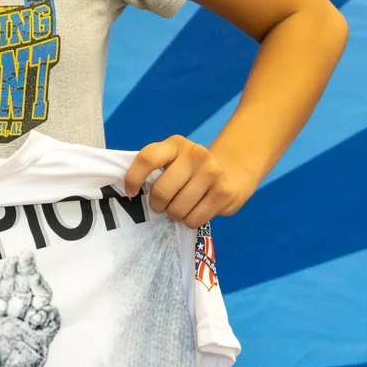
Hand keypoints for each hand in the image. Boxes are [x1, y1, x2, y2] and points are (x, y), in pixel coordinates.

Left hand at [0, 257, 58, 366]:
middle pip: (23, 293)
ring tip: (35, 279)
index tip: (13, 259)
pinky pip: (50, 327)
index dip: (10, 275)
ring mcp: (27, 334)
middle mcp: (14, 325)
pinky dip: (50, 315)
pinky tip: (43, 306)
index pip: (5, 292)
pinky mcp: (39, 347)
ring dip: (39, 290)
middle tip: (27, 256)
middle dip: (26, 274)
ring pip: (38, 305)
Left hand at [125, 135, 259, 227]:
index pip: (147, 158)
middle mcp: (194, 154)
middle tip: (163, 205)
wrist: (235, 168)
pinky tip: (195, 211)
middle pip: (161, 191)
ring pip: (177, 209)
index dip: (133, 178)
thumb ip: (156, 170)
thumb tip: (133, 194)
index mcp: (175, 145)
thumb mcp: (174, 160)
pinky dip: (190, 221)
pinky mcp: (223, 192)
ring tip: (181, 208)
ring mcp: (211, 173)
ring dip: (175, 215)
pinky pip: (194, 219)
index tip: (132, 193)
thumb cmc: (193, 169)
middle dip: (157, 205)